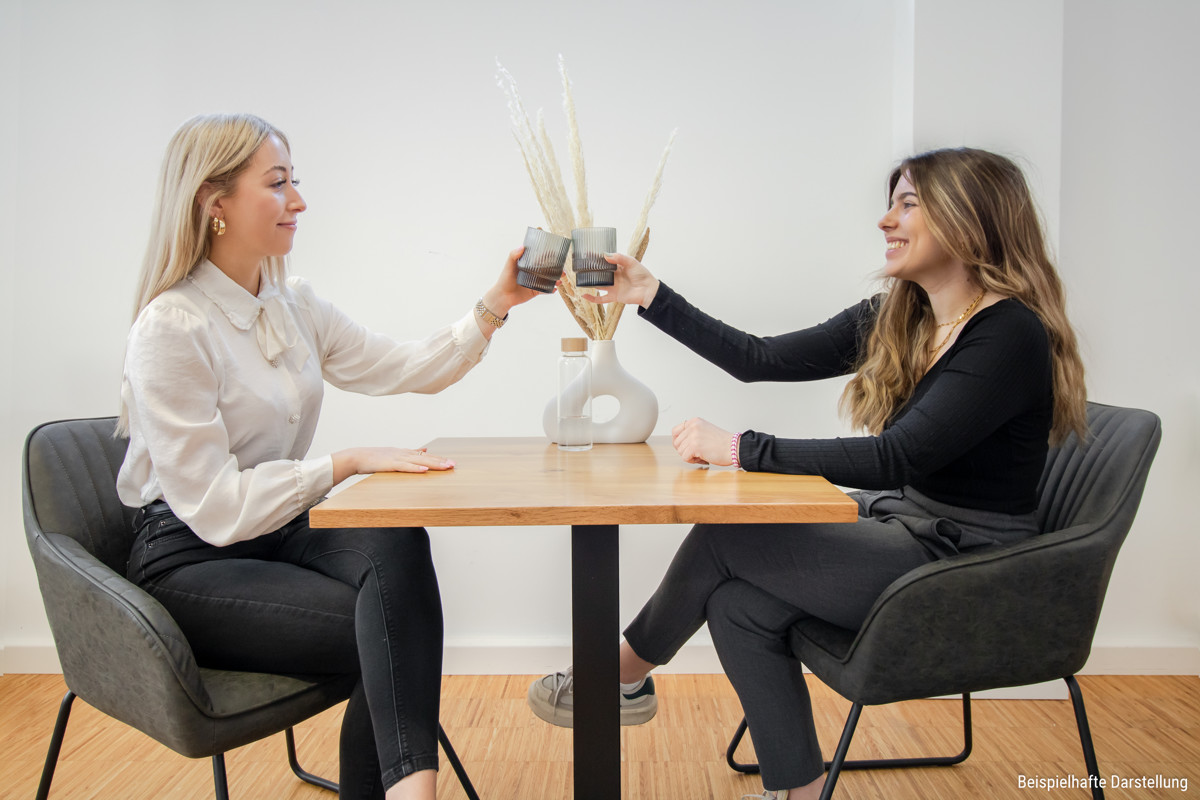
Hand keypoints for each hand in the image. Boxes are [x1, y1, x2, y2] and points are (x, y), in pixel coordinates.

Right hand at [332, 447, 455, 483]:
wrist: (356, 457)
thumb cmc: (373, 459)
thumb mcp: (393, 456)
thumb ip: (409, 454)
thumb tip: (424, 449)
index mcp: (404, 453)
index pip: (425, 456)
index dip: (438, 459)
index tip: (450, 462)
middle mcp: (403, 453)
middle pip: (426, 457)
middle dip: (440, 461)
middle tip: (454, 464)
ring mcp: (397, 458)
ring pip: (419, 461)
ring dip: (433, 464)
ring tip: (446, 466)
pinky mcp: (390, 464)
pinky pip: (405, 466)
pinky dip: (415, 468)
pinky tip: (425, 469)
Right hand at [580, 252, 659, 308]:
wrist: (648, 290)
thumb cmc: (642, 275)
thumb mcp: (631, 262)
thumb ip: (619, 258)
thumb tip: (605, 255)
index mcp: (618, 267)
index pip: (605, 261)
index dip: (597, 258)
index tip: (587, 254)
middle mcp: (614, 277)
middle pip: (599, 273)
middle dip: (590, 270)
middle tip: (581, 266)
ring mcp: (613, 287)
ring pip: (598, 284)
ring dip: (589, 282)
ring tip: (579, 279)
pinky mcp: (613, 296)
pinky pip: (601, 299)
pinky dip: (592, 299)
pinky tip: (584, 296)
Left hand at [671, 417, 734, 465]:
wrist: (734, 447)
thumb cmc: (722, 442)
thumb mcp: (705, 430)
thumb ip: (692, 433)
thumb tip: (678, 443)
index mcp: (694, 421)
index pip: (675, 431)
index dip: (678, 441)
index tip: (685, 447)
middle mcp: (692, 427)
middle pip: (677, 443)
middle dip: (685, 451)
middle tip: (697, 453)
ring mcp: (693, 436)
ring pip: (680, 451)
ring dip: (690, 456)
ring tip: (702, 455)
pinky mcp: (694, 446)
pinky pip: (685, 458)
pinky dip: (693, 461)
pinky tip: (703, 458)